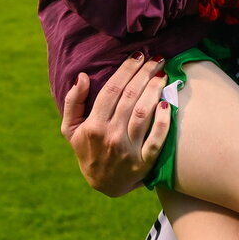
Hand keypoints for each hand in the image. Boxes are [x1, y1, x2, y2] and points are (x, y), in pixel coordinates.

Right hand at [60, 53, 170, 196]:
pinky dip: (163, 122)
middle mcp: (110, 136)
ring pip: (143, 113)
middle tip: (157, 58)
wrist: (103, 184)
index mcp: (93, 125)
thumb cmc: (87, 149)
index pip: (112, 90)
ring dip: (155, 90)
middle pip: (130, 97)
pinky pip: (156, 140)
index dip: (127, 69)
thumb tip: (82, 76)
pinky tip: (167, 105)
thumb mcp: (71, 129)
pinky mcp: (144, 163)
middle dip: (145, 74)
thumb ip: (73, 102)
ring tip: (163, 74)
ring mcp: (128, 150)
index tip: (139, 55)